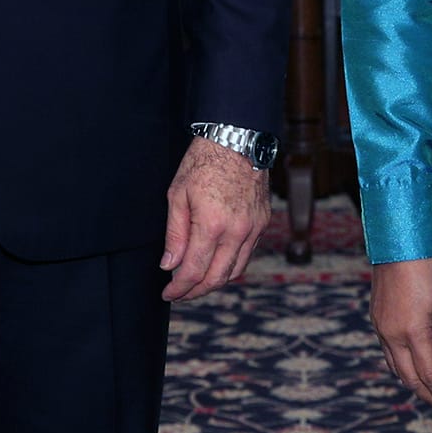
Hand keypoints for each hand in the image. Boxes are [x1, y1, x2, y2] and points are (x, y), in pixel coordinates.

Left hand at [161, 137, 270, 301]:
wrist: (237, 138)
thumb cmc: (203, 162)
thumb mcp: (178, 194)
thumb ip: (174, 234)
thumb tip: (169, 265)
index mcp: (212, 224)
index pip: (194, 270)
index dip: (179, 288)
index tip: (168, 294)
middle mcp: (237, 231)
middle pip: (217, 278)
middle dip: (196, 291)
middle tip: (180, 294)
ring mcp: (254, 228)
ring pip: (235, 270)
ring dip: (215, 281)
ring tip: (196, 282)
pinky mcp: (263, 223)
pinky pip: (247, 254)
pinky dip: (231, 265)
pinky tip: (216, 262)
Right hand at [371, 257, 431, 414]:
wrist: (398, 246)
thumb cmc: (427, 271)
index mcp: (413, 333)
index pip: (430, 375)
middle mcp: (392, 336)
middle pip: (411, 379)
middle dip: (430, 397)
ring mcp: (381, 329)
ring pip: (397, 369)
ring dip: (415, 385)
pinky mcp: (377, 321)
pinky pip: (389, 354)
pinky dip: (403, 368)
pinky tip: (414, 369)